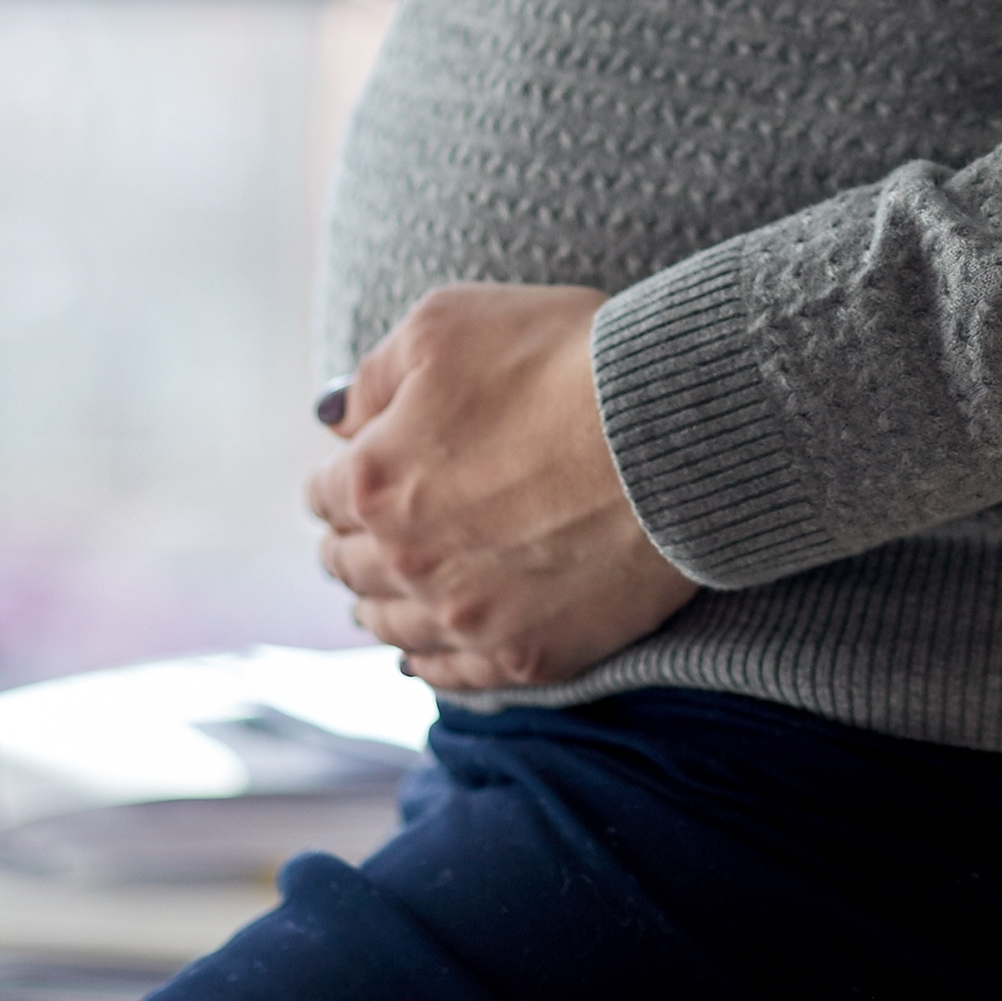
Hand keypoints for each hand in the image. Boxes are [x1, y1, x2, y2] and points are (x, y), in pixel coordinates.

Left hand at [307, 285, 702, 691]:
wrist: (675, 427)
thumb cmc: (566, 360)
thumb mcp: (446, 322)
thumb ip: (374, 374)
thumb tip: (338, 419)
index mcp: (375, 479)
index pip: (325, 493)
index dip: (344, 476)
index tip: (362, 472)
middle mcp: (407, 560)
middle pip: (349, 566)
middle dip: (354, 541)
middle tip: (369, 532)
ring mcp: (467, 617)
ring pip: (391, 628)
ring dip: (382, 605)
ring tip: (388, 595)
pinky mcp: (529, 653)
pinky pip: (454, 678)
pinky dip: (432, 663)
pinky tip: (427, 653)